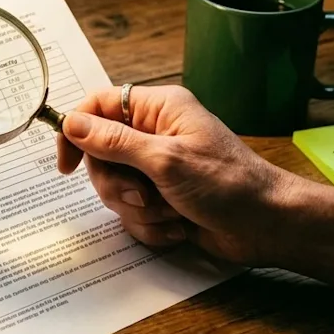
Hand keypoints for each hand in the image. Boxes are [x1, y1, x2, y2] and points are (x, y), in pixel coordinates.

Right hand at [56, 85, 296, 265]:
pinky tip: (178, 226)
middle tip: (143, 195)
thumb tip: (72, 123)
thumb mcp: (165, 160)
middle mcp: (155, 134)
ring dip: (136, 208)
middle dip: (117, 184)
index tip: (66, 164)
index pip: (98, 106)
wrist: (267, 226)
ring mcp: (157, 168)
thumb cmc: (228, 184)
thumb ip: (114, 141)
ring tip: (170, 212)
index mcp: (158, 109)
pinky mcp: (162, 197)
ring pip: (114, 188)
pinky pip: (132, 212)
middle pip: (100, 155)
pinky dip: (150, 224)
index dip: (76, 132)